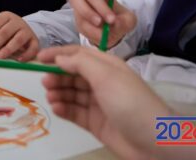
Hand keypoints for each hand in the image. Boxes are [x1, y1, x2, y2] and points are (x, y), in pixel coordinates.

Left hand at [0, 11, 37, 60]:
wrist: (23, 31)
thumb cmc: (5, 29)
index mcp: (6, 16)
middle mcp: (17, 21)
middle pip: (5, 32)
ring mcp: (27, 31)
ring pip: (18, 40)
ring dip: (7, 49)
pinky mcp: (35, 41)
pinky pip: (32, 48)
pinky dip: (26, 55)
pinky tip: (18, 60)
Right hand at [38, 45, 170, 159]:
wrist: (156, 141)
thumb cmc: (130, 101)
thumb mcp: (106, 75)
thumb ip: (80, 63)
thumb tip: (60, 58)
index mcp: (106, 66)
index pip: (78, 54)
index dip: (59, 54)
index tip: (39, 57)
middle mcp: (102, 83)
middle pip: (73, 74)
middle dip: (57, 75)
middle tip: (45, 81)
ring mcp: (99, 104)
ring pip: (72, 94)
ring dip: (59, 92)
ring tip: (50, 96)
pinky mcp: (96, 123)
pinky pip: (76, 113)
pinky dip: (65, 109)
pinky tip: (56, 108)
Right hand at [69, 0, 135, 48]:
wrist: (113, 29)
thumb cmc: (120, 18)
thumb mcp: (128, 19)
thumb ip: (124, 21)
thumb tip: (115, 23)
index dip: (102, 8)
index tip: (112, 20)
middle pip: (77, 0)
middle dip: (88, 13)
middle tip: (100, 24)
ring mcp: (78, 11)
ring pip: (79, 18)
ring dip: (92, 29)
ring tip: (104, 36)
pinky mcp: (77, 23)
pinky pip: (80, 29)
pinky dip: (90, 36)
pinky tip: (100, 38)